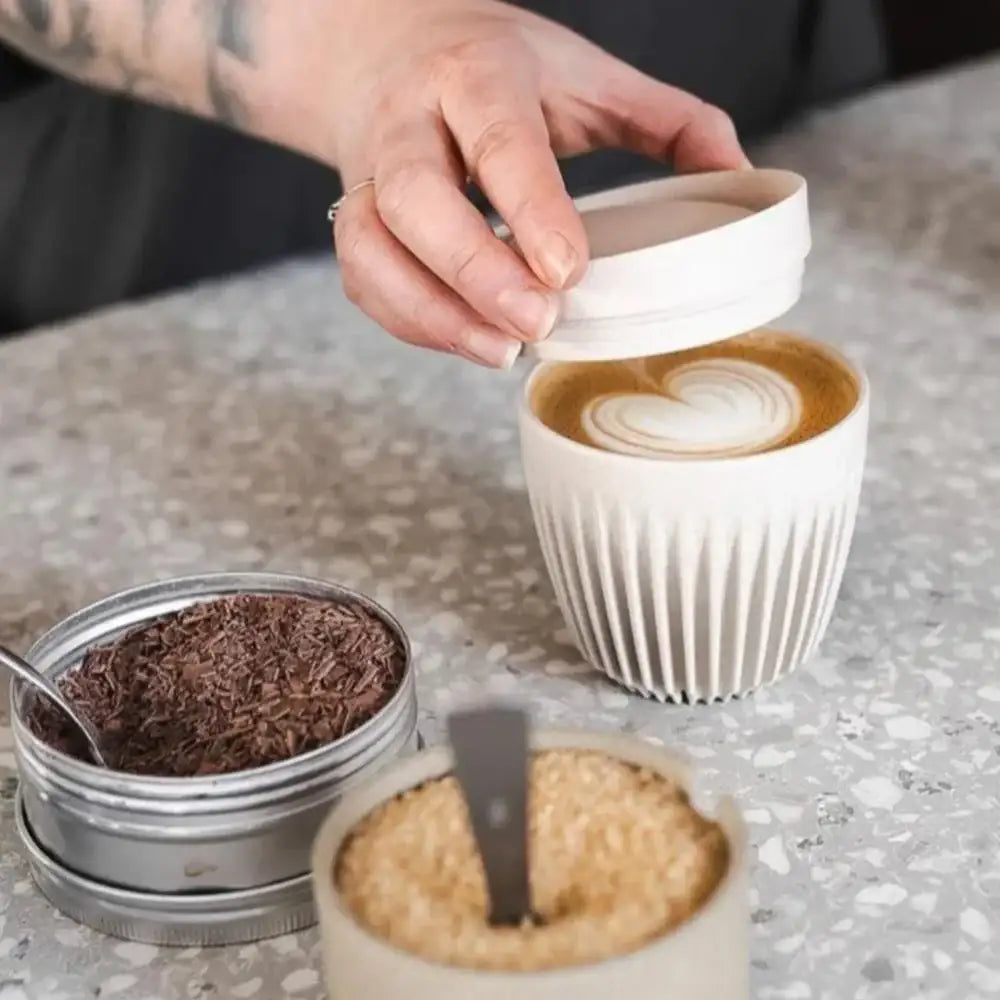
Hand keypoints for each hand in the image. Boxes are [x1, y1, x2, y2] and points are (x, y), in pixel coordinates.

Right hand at [318, 0, 748, 367]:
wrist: (384, 51)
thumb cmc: (496, 71)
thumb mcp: (586, 75)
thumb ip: (668, 121)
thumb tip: (742, 180)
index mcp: (477, 74)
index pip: (498, 138)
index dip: (531, 207)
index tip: (569, 270)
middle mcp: (410, 121)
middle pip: (416, 198)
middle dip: (473, 270)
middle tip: (537, 322)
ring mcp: (370, 173)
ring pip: (372, 248)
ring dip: (431, 313)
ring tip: (499, 353)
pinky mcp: (353, 219)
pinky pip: (364, 280)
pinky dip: (411, 322)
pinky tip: (468, 342)